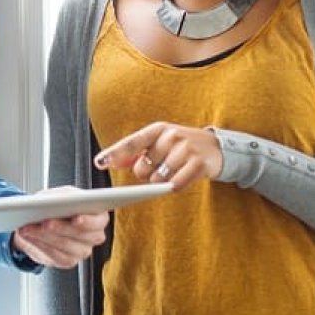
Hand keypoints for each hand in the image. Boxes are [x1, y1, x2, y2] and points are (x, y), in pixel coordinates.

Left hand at [12, 187, 108, 268]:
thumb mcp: (59, 194)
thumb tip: (48, 202)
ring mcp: (83, 251)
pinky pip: (55, 256)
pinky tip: (30, 237)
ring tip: (28, 228)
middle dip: (61, 228)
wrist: (47, 219)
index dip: (88, 221)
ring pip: (65, 246)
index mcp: (99, 216)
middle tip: (45, 222)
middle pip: (81, 235)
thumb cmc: (59, 203)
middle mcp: (95, 236)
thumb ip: (58, 196)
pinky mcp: (68, 260)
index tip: (76, 218)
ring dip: (45, 237)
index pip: (99, 221)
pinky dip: (40, 245)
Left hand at [94, 121, 222, 190]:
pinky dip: (176, 185)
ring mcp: (186, 149)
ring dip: (162, 180)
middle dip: (148, 173)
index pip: (131, 143)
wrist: (215, 148)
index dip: (114, 154)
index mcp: (158, 129)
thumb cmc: (181, 146)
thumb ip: (136, 152)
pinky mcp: (198, 164)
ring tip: (175, 169)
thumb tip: (112, 161)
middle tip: (163, 166)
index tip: (99, 162)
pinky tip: (183, 176)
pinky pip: (175, 185)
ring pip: (157, 179)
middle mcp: (171, 136)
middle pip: (142, 168)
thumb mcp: (159, 143)